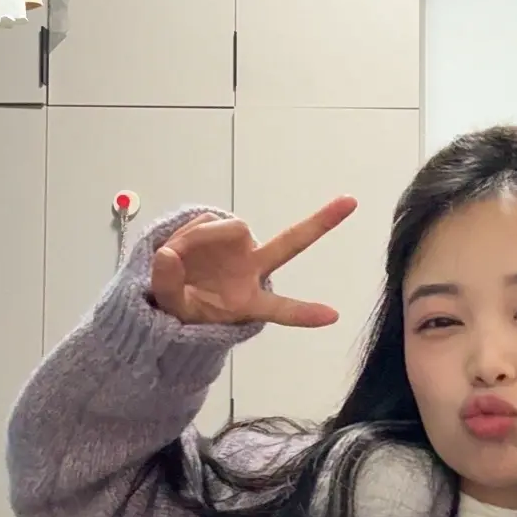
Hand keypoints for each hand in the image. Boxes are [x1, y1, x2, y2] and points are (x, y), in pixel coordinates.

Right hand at [149, 200, 356, 326]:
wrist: (165, 292)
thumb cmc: (181, 309)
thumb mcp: (172, 310)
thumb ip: (169, 287)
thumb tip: (168, 255)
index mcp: (248, 301)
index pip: (281, 308)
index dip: (304, 313)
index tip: (333, 316)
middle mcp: (252, 269)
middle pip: (290, 243)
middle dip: (320, 223)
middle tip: (351, 201)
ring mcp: (240, 247)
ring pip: (227, 228)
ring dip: (197, 237)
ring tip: (174, 258)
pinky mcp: (221, 230)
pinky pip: (207, 220)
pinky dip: (187, 233)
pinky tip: (175, 248)